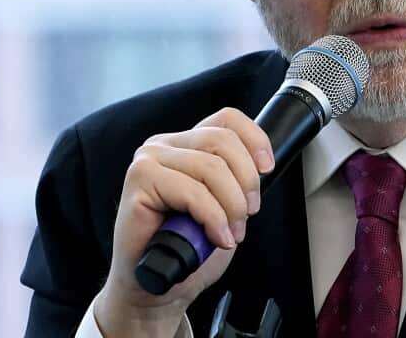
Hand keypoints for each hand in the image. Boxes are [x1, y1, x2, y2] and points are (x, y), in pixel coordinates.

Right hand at [94, 108, 275, 337]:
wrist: (156, 286)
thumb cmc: (187, 248)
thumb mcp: (224, 206)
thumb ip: (235, 180)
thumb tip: (259, 168)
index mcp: (186, 144)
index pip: (227, 119)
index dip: (255, 139)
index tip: (267, 168)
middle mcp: (165, 145)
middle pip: (223, 142)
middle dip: (246, 182)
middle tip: (246, 215)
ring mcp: (149, 160)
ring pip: (211, 168)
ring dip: (231, 206)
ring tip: (229, 233)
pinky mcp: (138, 181)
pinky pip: (192, 192)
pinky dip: (213, 218)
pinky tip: (216, 237)